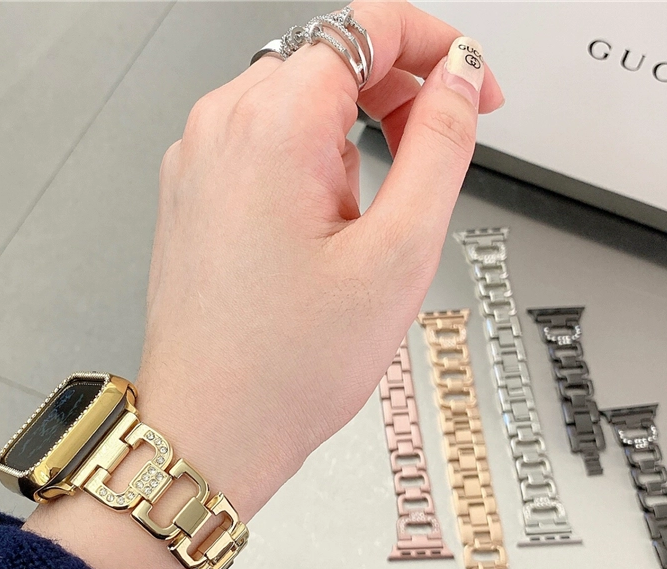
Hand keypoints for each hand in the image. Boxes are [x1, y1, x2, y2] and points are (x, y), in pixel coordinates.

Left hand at [27, 1, 503, 568]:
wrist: (212, 431)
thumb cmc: (288, 367)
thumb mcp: (399, 255)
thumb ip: (442, 148)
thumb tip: (461, 83)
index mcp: (271, 126)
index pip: (366, 27)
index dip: (436, 46)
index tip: (473, 86)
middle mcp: (219, 128)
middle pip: (328, 59)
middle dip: (397, 92)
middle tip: (439, 150)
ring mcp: (197, 162)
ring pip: (295, 106)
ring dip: (353, 137)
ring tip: (368, 222)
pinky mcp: (193, 196)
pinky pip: (262, 148)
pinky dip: (310, 165)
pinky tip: (324, 231)